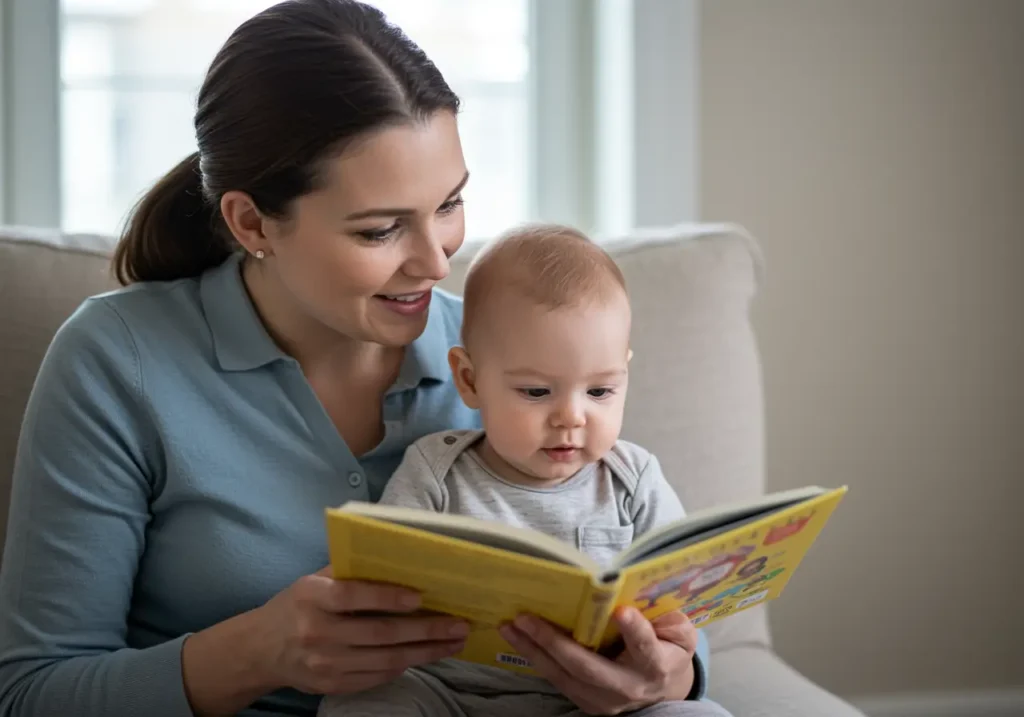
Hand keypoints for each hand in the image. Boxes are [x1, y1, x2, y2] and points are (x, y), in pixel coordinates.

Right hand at [254, 567, 470, 695]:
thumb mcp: (313, 581)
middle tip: (458, 624)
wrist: (261, 650)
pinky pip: (377, 677)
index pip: (353, 596)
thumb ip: (349, 572)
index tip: (420, 596)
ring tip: (453, 642)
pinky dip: (405, 666)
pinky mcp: (333, 685)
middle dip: (425, 630)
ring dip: (425, 652)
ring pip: (385, 660)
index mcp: (312, 598)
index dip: (387, 597)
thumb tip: (399, 560)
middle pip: (379, 633)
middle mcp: (317, 632)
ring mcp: (325, 664)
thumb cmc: (298, 605)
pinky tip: (426, 655)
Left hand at [499, 607, 696, 715]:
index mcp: (656, 665)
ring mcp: (604, 700)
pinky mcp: (586, 702)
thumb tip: (641, 595)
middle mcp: (627, 687)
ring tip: (509, 627)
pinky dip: (536, 658)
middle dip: (554, 642)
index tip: (621, 611)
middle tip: (525, 618)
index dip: (634, 631)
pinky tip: (518, 639)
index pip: (645, 648)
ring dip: (533, 651)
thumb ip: (668, 617)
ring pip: (564, 676)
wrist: (662, 689)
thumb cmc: (669, 649)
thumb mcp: (679, 632)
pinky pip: (557, 680)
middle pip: (588, 667)